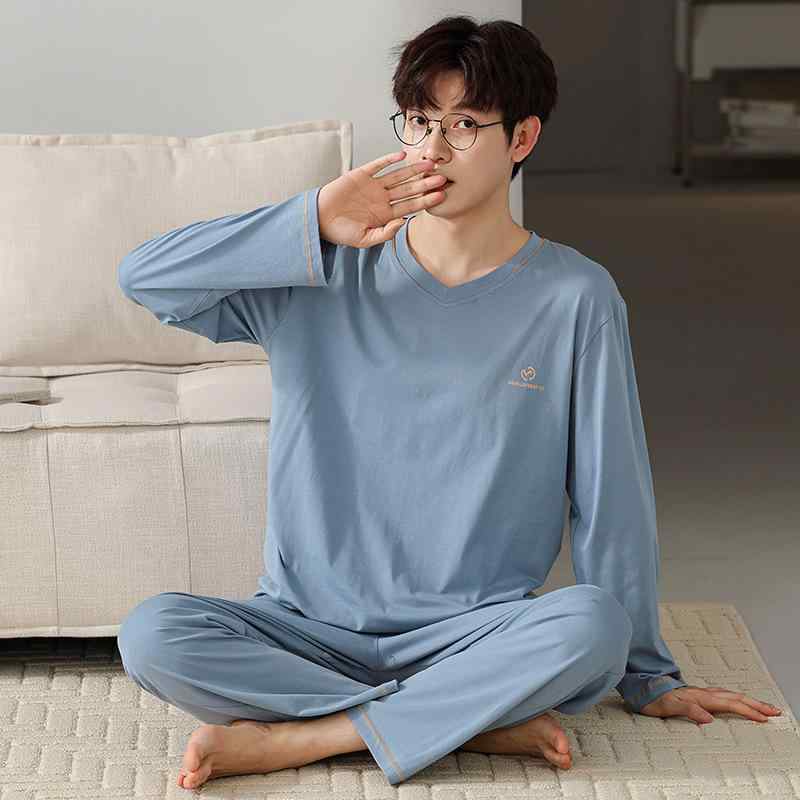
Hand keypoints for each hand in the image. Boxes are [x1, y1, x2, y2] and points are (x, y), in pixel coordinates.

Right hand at [317, 150, 447, 247]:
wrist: (319, 220)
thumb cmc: (341, 232)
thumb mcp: (364, 240)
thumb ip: (384, 234)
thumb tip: (402, 223)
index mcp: (385, 214)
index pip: (410, 205)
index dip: (426, 200)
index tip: (441, 195)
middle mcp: (382, 198)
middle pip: (409, 189)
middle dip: (425, 184)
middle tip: (443, 177)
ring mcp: (372, 186)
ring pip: (398, 176)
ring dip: (413, 170)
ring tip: (430, 164)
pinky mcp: (360, 175)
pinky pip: (377, 165)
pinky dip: (389, 160)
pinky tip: (402, 155)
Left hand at [639, 685, 783, 724]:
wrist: (641, 688)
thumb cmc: (653, 698)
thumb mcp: (668, 706)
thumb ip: (688, 710)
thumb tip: (708, 719)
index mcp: (700, 697)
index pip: (730, 704)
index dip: (748, 711)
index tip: (764, 719)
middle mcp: (703, 693)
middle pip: (735, 697)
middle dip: (756, 704)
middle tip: (774, 711)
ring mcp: (700, 693)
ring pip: (730, 695)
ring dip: (748, 700)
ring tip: (762, 707)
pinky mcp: (696, 695)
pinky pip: (721, 696)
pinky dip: (735, 699)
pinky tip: (736, 701)